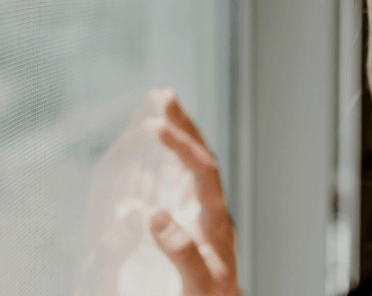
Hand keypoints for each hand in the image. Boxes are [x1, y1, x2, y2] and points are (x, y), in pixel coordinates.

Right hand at [147, 89, 239, 295]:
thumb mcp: (200, 286)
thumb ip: (182, 252)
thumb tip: (154, 215)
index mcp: (217, 223)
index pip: (205, 174)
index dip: (183, 148)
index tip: (156, 127)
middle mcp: (214, 211)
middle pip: (204, 159)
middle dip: (186, 127)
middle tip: (165, 96)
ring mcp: (204, 214)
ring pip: (196, 165)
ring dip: (183, 134)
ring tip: (166, 104)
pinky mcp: (192, 221)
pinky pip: (185, 180)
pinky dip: (174, 157)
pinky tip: (162, 145)